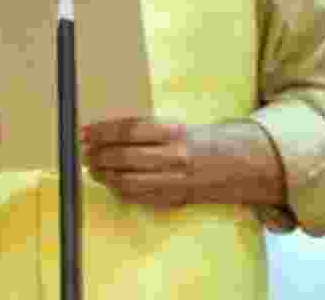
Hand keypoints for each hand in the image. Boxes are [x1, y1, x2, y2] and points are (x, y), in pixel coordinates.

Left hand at [82, 117, 202, 206]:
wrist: (240, 165)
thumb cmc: (200, 142)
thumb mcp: (175, 126)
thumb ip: (142, 129)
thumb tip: (100, 132)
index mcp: (174, 133)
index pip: (127, 131)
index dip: (100, 132)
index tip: (84, 133)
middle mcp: (175, 157)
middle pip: (123, 157)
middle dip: (97, 156)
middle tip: (84, 153)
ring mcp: (175, 180)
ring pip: (127, 181)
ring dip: (103, 175)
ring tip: (92, 169)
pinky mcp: (175, 199)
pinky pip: (138, 197)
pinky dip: (118, 191)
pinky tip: (110, 183)